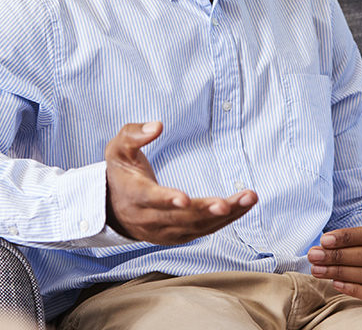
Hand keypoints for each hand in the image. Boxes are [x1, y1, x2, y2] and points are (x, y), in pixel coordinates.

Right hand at [105, 121, 255, 244]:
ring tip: (248, 198)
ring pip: (196, 226)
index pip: (150, 199)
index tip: (184, 199)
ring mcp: (164, 231)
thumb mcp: (117, 149)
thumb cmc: (120, 173)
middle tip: (226, 204)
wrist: (113, 209)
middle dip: (205, 210)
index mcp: (134, 194)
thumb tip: (157, 126)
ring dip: (225, 215)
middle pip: (180, 217)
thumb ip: (134, 134)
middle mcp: (149, 218)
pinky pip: (204, 230)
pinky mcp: (178, 236)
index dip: (166, 200)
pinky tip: (243, 206)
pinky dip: (225, 221)